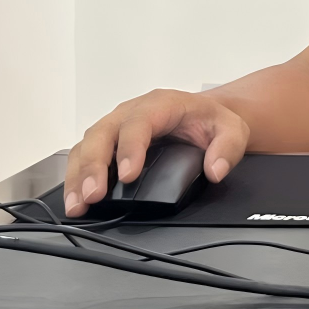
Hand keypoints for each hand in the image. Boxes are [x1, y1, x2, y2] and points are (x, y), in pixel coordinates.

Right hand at [64, 89, 249, 215]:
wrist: (203, 115)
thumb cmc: (210, 120)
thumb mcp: (231, 129)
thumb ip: (227, 148)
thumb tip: (215, 170)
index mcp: (160, 104)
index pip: (139, 123)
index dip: (130, 148)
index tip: (128, 175)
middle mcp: (130, 112)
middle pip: (102, 134)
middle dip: (94, 166)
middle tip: (93, 195)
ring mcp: (115, 126)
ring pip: (86, 145)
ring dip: (79, 175)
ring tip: (78, 204)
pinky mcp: (107, 142)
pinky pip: (83, 156)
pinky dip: (76, 178)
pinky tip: (76, 199)